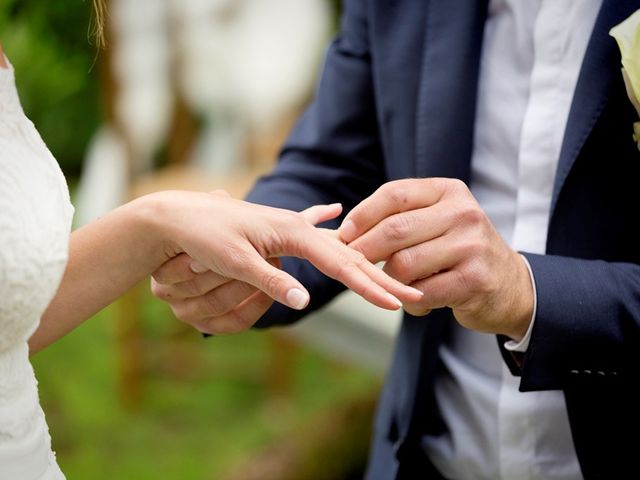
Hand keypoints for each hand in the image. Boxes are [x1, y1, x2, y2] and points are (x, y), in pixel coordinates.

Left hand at [149, 192, 422, 333]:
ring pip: (337, 247)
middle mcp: (296, 227)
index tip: (395, 303)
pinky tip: (335, 210)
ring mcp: (289, 228)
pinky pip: (313, 231)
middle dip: (381, 277)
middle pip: (348, 256)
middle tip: (414, 294)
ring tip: (391, 275)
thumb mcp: (234, 260)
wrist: (178, 214)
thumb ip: (271, 279)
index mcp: (291, 232)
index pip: (340, 264)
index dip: (369, 286)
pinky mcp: (278, 231)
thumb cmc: (203, 235)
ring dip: (366, 262)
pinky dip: (328, 224)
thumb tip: (303, 299)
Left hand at [338, 178, 532, 340]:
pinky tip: (416, 303)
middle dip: (364, 249)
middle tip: (350, 263)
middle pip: (395, 230)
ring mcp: (471, 246)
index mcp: (449, 192)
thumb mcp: (439, 221)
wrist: (510, 286)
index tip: (344, 233)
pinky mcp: (473, 280)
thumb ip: (403, 218)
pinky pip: (420, 293)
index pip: (394, 194)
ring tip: (393, 285)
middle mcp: (463, 213)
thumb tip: (348, 231)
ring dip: (388, 280)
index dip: (363, 214)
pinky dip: (410, 303)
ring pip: (403, 264)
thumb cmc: (460, 250)